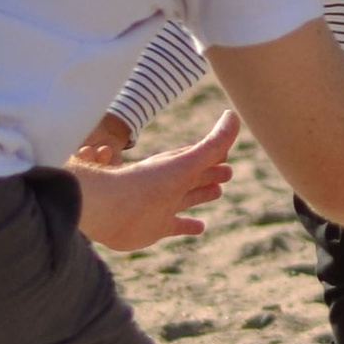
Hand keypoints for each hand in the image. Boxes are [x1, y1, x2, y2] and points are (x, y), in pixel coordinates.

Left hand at [72, 109, 239, 248]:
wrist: (110, 211)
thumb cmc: (147, 184)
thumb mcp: (185, 161)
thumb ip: (212, 144)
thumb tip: (233, 115)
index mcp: (175, 166)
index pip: (200, 156)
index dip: (216, 153)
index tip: (228, 151)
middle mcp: (169, 185)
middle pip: (195, 177)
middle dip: (211, 173)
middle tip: (228, 172)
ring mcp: (162, 206)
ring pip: (187, 198)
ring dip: (201, 194)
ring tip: (217, 192)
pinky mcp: (156, 227)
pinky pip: (176, 225)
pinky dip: (188, 225)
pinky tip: (201, 227)